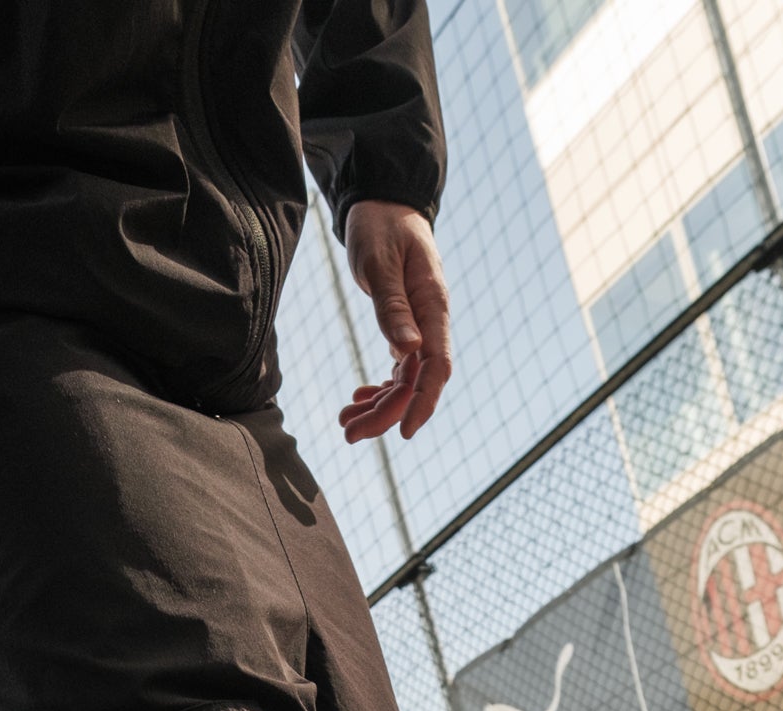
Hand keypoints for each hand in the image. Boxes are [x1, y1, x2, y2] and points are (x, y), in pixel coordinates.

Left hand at [338, 200, 450, 442]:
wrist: (383, 204)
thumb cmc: (382, 226)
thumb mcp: (381, 262)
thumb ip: (393, 306)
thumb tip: (408, 349)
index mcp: (433, 307)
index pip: (437, 366)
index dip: (423, 402)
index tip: (404, 432)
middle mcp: (431, 323)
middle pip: (416, 383)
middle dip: (385, 413)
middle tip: (349, 434)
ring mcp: (419, 328)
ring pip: (404, 382)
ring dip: (377, 407)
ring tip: (345, 424)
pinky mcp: (405, 328)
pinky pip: (397, 370)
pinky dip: (378, 389)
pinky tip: (357, 399)